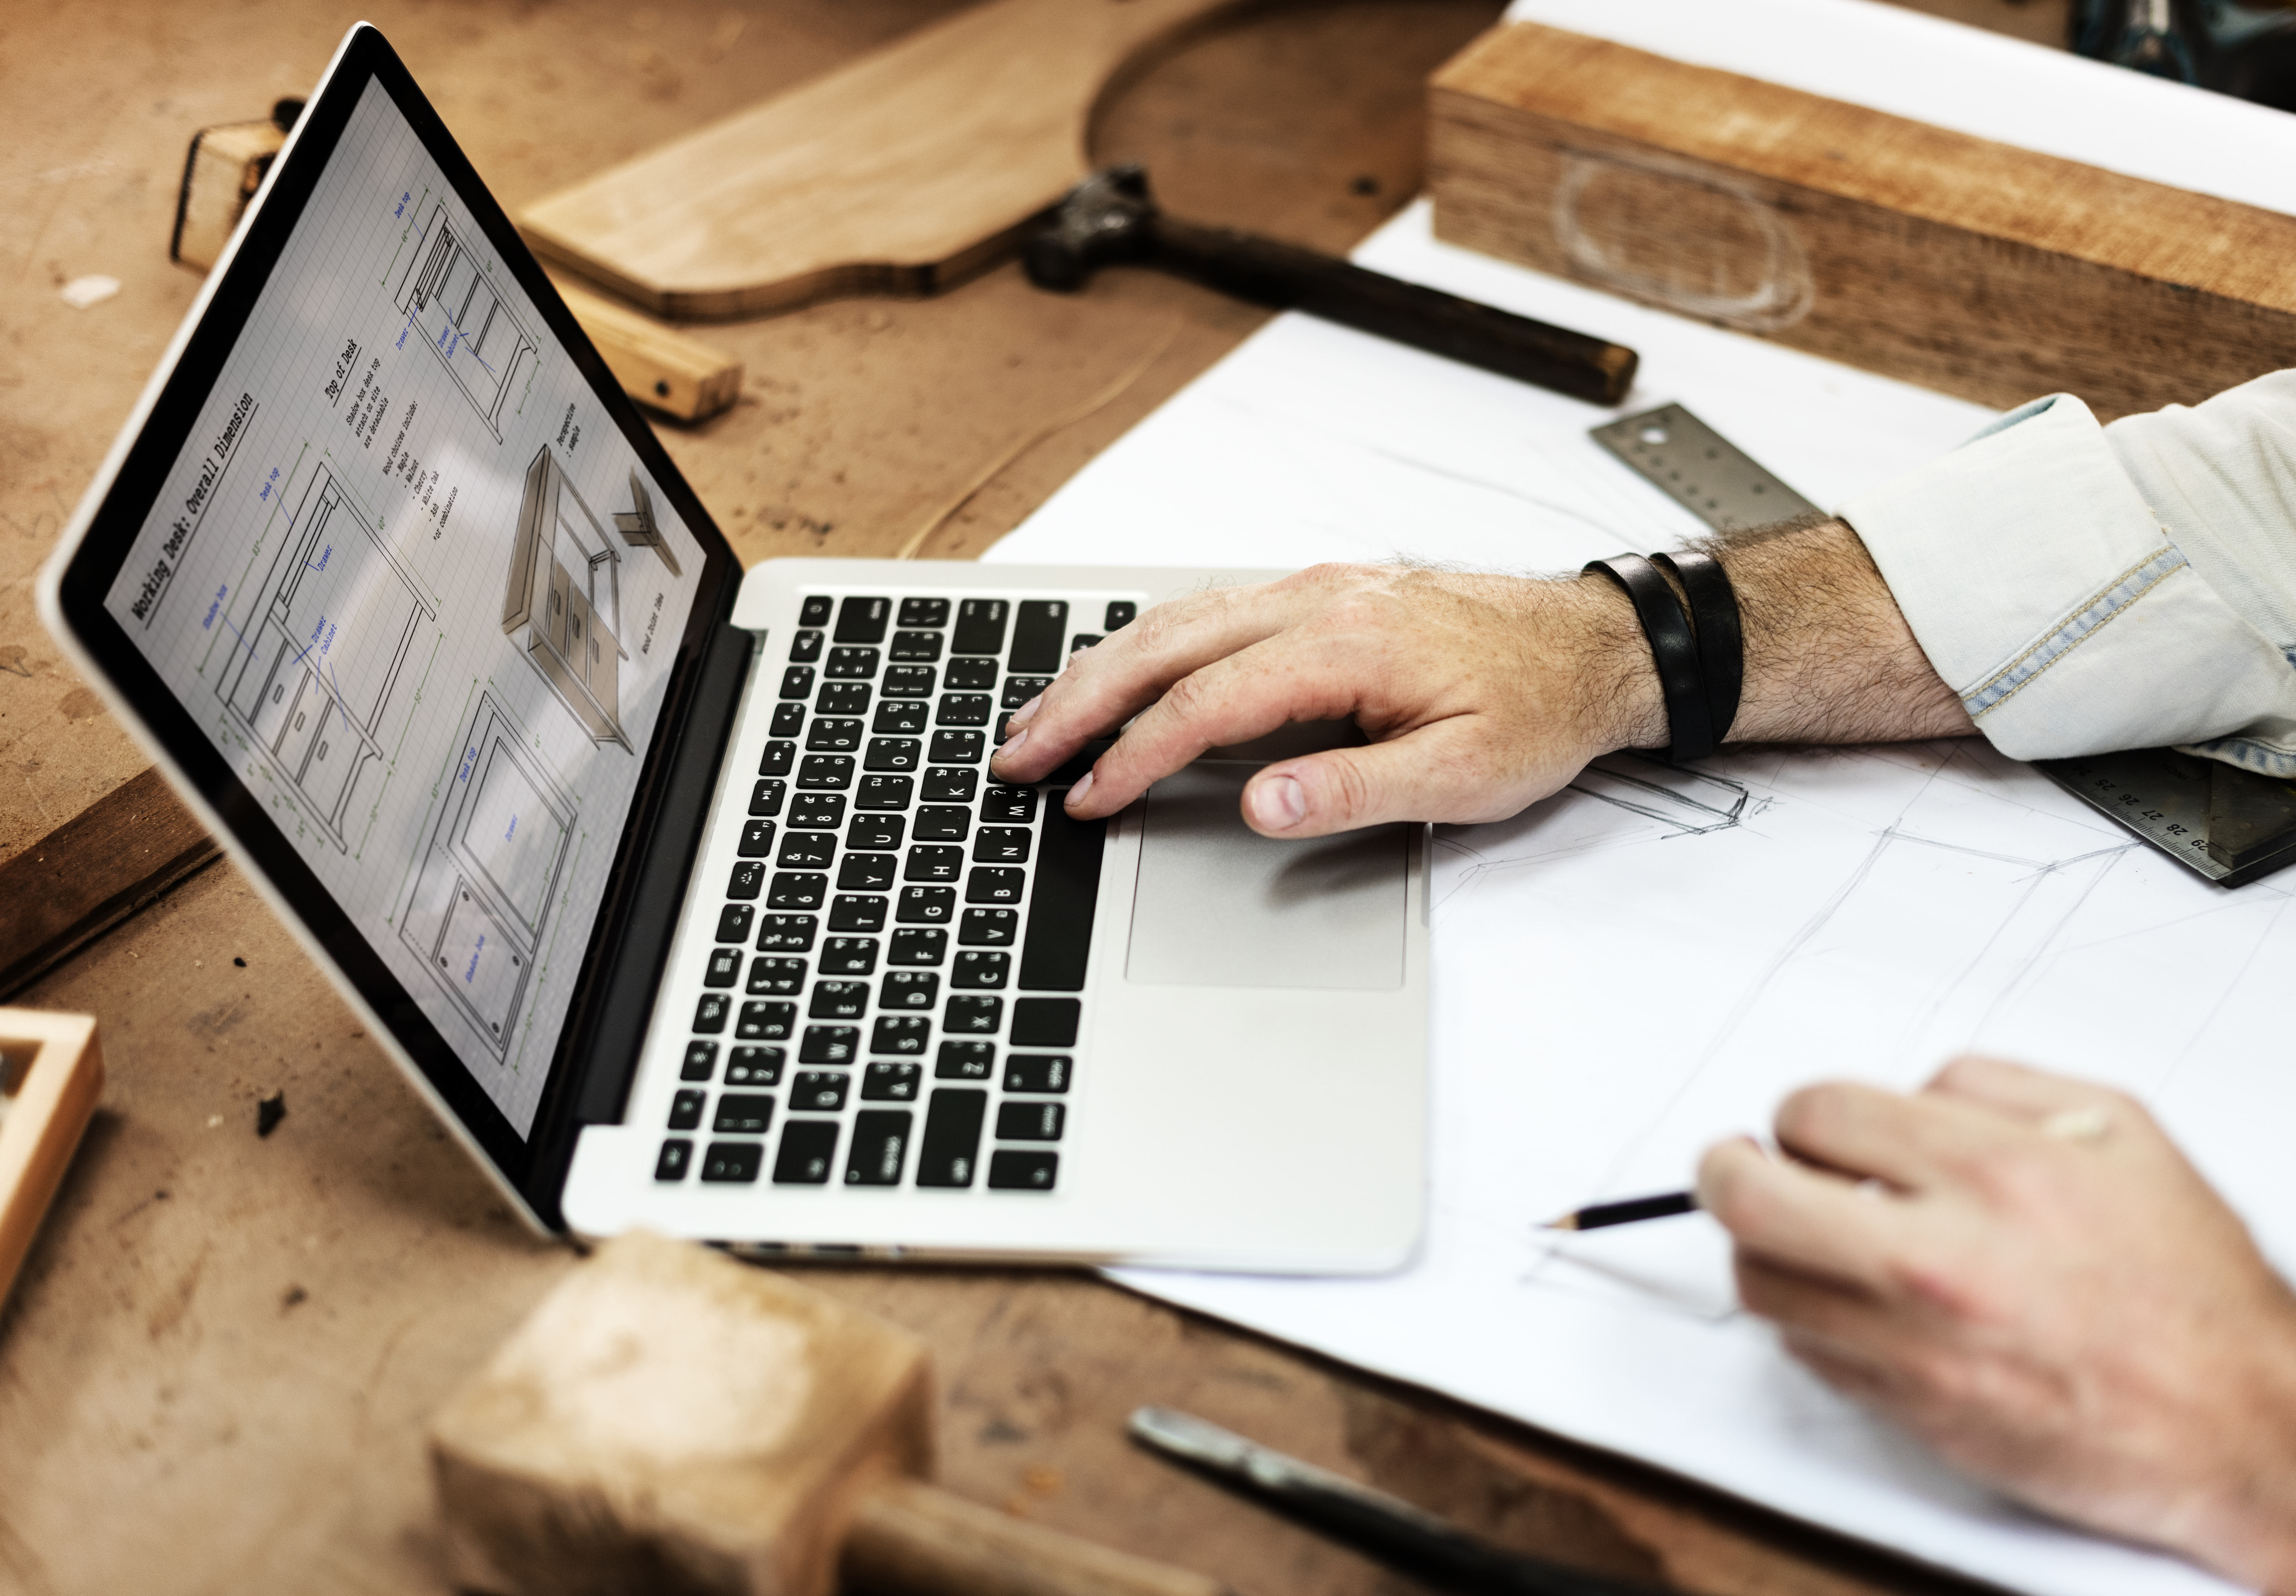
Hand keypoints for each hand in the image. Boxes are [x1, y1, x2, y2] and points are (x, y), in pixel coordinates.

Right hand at [987, 523, 1968, 836]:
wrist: (1597, 645)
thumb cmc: (1540, 707)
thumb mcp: (1464, 776)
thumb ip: (1355, 788)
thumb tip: (1261, 803)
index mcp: (1346, 644)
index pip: (1208, 703)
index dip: (1137, 755)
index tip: (1088, 798)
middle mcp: (1319, 600)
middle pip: (1167, 642)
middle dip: (1080, 697)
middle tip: (1018, 751)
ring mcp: (1317, 589)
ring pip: (1179, 617)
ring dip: (1103, 666)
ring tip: (1045, 716)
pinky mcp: (1322, 595)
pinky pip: (1212, 610)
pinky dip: (1150, 644)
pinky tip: (1120, 672)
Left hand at [1698, 1058, 2295, 1589]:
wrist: (2241, 1424)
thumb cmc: (2189, 1289)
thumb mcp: (2118, 1132)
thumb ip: (1990, 1089)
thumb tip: (1900, 1092)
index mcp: (1995, 1172)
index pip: (1817, 1112)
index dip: (1800, 1115)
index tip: (1809, 1129)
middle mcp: (1942, 1258)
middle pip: (1751, 1197)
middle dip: (1723, 1170)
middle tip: (1734, 1165)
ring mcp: (1918, 1343)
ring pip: (1761, 1281)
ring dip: (1762, 1249)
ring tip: (1799, 1236)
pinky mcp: (1912, 1408)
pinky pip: (1805, 1350)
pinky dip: (1808, 1317)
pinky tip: (1850, 1301)